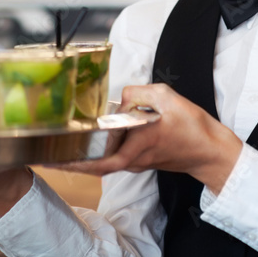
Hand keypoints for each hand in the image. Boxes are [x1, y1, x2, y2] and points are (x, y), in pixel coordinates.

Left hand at [59, 83, 242, 193]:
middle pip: (94, 164)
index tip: (50, 160)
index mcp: (137, 145)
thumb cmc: (194, 130)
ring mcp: (137, 162)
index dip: (72, 162)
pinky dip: (102, 149)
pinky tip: (93, 139)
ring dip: (84, 156)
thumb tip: (121, 98)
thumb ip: (138, 92)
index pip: (97, 160)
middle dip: (69, 161)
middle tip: (45, 154)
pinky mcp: (142, 159)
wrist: (212, 152)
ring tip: (61, 147)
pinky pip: (116, 155)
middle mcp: (133, 159)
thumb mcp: (168, 98)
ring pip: (104, 160)